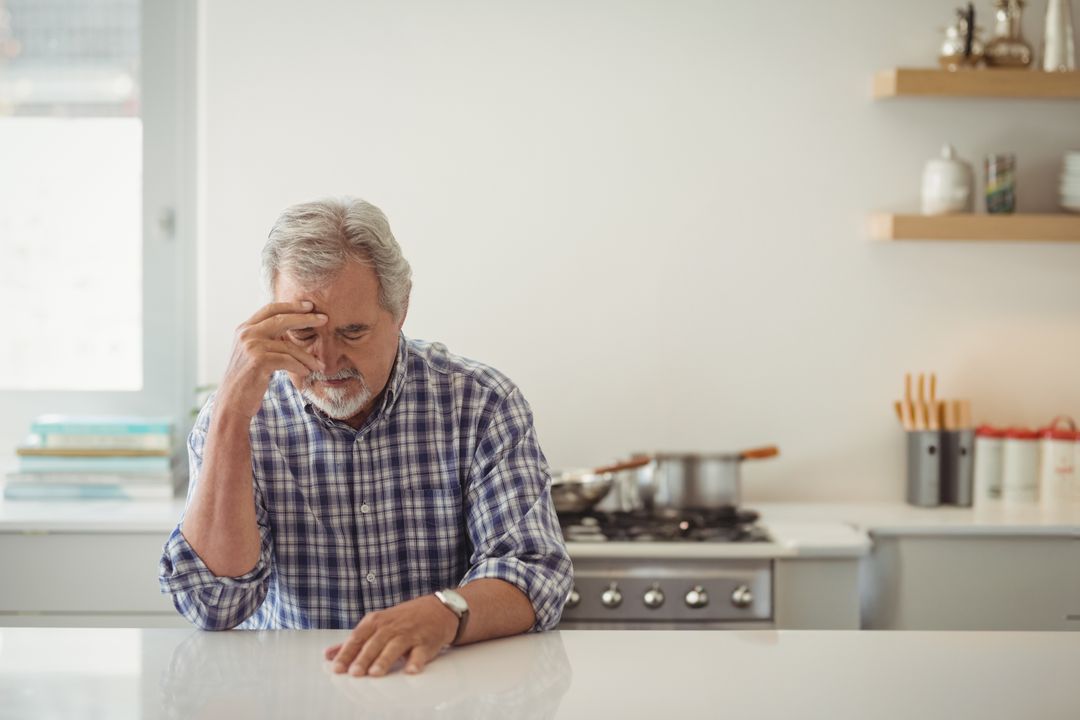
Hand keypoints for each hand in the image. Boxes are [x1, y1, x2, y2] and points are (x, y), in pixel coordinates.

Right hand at [215, 301, 327, 419]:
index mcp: (244, 328)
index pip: (270, 309)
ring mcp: (251, 346)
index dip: (291, 306)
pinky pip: (288, 361)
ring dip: (307, 357)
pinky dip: (300, 367)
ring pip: (289, 347)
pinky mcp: (259, 360)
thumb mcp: (253, 353)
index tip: (309, 306)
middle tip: (324, 319)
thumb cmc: (247, 380)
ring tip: (319, 365)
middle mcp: (246, 334)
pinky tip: (306, 373)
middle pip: (282, 319)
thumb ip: (265, 338)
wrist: (232, 402)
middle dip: (305, 318)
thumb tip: (292, 327)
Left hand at [324, 595, 458, 676]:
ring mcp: (409, 633)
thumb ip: (354, 641)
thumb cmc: (404, 619)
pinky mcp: (426, 641)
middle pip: (374, 643)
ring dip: (385, 660)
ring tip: (375, 673)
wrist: (439, 609)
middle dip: (363, 658)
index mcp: (376, 621)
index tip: (337, 668)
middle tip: (354, 673)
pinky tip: (410, 670)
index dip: (347, 653)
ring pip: (395, 647)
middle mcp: (391, 626)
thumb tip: (328, 654)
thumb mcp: (377, 624)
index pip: (357, 637)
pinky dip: (416, 661)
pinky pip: (420, 652)